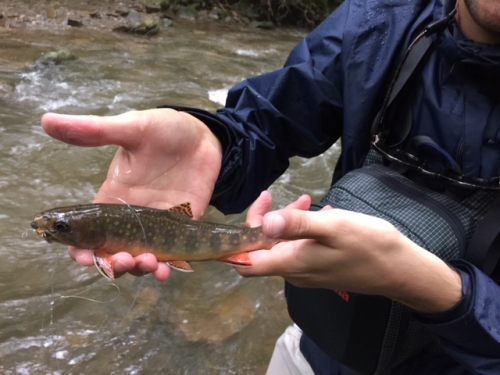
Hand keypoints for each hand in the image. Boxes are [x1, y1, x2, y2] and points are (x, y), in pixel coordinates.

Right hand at [42, 109, 222, 280]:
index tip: (84, 257)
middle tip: (124, 261)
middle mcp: (132, 217)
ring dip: (141, 268)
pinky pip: (172, 253)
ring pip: (143, 258)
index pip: (89, 232)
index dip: (82, 249)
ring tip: (149, 264)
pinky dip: (168, 265)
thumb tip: (47, 119)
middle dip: (115, 265)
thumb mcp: (131, 127)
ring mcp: (158, 224)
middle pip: (115, 252)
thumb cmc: (165, 129)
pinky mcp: (183, 226)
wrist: (203, 135)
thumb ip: (95, 130)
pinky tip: (167, 269)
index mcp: (113, 197)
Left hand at [239, 191, 462, 313]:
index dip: (238, 240)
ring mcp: (308, 273)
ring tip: (308, 200)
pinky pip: (301, 249)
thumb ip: (297, 224)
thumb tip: (264, 223)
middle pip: (264, 249)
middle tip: (281, 196)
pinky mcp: (321, 270)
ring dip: (288, 222)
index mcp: (291, 263)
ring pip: (284, 246)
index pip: (246, 262)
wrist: (401, 270)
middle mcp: (294, 273)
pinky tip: (320, 214)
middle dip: (267, 220)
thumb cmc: (369, 245)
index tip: (249, 214)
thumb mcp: (333, 227)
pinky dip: (303, 230)